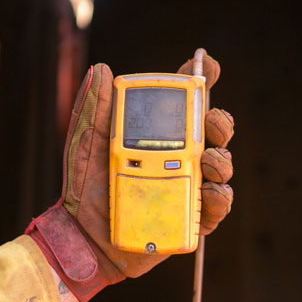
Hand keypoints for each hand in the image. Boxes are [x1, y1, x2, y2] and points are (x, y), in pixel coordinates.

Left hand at [27, 56, 234, 301]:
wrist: (81, 236)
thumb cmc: (84, 186)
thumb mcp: (86, 142)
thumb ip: (95, 107)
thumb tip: (103, 69)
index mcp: (158, 133)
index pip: (186, 102)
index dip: (202, 79)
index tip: (208, 65)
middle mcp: (179, 156)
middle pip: (213, 132)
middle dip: (219, 121)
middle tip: (210, 120)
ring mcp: (188, 186)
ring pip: (221, 166)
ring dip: (221, 159)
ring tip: (206, 161)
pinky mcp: (192, 218)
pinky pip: (216, 207)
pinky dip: (218, 196)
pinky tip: (209, 191)